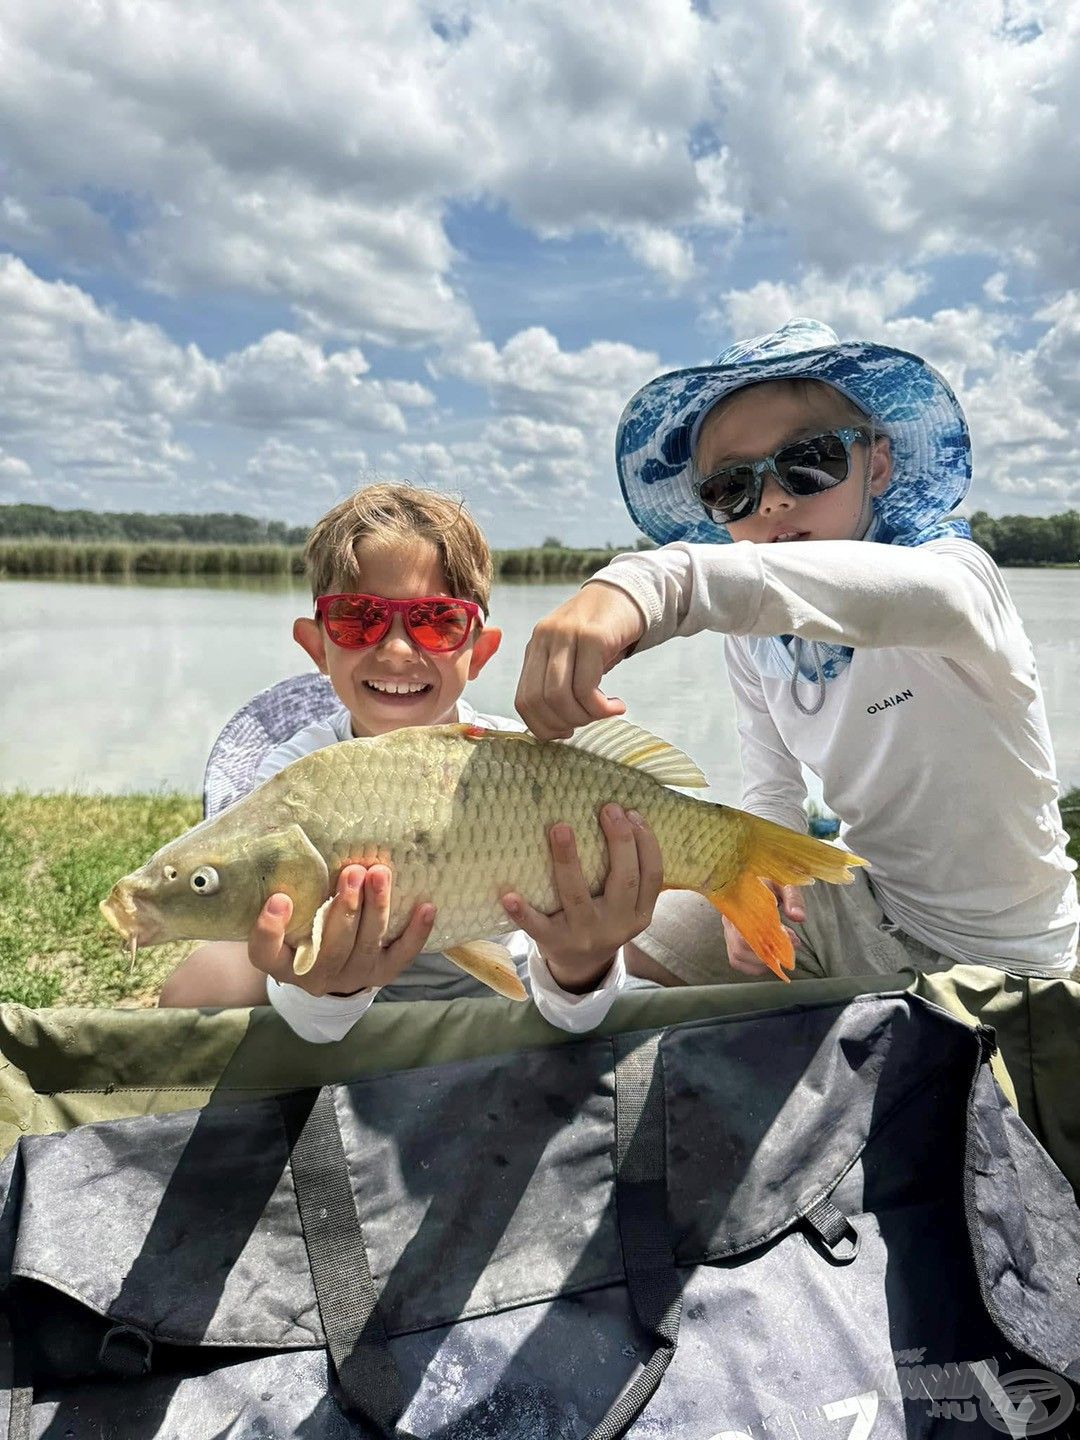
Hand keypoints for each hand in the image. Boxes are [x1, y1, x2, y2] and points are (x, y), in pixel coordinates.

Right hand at [248, 864, 435, 996]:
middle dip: (345, 908)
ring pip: (367, 946)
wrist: (330, 970)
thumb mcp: (287, 919)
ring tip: (380, 874)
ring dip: (376, 908)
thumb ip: (288, 894)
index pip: (265, 953)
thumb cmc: (301, 929)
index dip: (270, 930)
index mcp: (282, 962)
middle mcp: (314, 975)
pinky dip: (416, 932)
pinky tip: (426, 907)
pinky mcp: (380, 974)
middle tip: (352, 872)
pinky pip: (402, 955)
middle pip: (331, 948)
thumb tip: (294, 845)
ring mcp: (350, 977)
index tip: (279, 899)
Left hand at [500, 805, 662, 993]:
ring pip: (577, 896)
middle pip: (623, 880)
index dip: (646, 843)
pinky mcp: (554, 942)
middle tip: (608, 808)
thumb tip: (621, 816)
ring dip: (568, 860)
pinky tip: (509, 895)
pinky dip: (522, 912)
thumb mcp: (626, 906)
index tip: (633, 813)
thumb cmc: (603, 919)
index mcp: (639, 913)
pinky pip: (537, 926)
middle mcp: (616, 925)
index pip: (652, 875)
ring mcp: (584, 935)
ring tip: (560, 828)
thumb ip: (630, 874)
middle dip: (619, 842)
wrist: (581, 968)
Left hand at [515, 581, 645, 738]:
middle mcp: (545, 639)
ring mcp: (567, 635)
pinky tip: (617, 706)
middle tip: (588, 723)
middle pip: (539, 701)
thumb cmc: (603, 634)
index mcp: (535, 647)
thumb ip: (560, 683)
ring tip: (605, 713)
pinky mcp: (593, 636)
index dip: (542, 726)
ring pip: (559, 696)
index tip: (566, 732)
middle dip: (564, 724)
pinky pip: (586, 686)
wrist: (628, 594)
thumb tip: (557, 727)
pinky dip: (600, 707)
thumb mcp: (573, 656)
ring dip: (584, 717)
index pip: (523, 700)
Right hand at [724, 882, 804, 977]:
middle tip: (791, 947)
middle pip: (741, 945)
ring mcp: (728, 929)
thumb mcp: (785, 883)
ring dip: (762, 961)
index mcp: (740, 900)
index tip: (792, 937)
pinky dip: (753, 966)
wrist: (751, 877)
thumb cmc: (770, 880)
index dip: (770, 938)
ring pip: (737, 955)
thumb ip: (793, 898)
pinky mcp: (730, 939)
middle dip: (769, 952)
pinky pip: (735, 959)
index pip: (747, 926)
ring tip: (781, 954)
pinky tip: (770, 959)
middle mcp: (730, 916)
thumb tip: (798, 917)